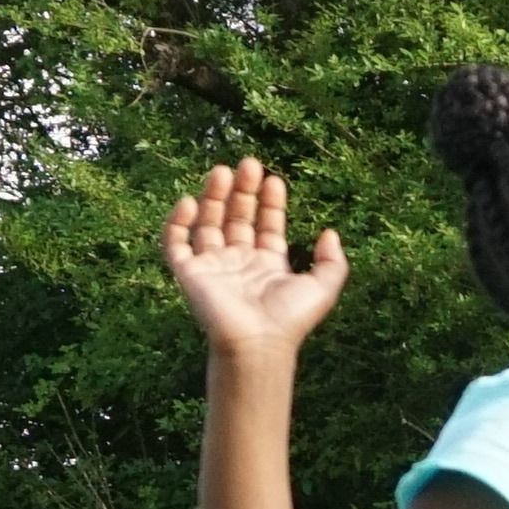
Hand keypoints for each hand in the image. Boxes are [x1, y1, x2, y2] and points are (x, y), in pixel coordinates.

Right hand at [164, 161, 344, 354]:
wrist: (257, 344)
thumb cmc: (290, 320)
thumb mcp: (324, 287)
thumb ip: (332, 261)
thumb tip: (330, 232)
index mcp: (268, 265)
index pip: (265, 225)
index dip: (269, 203)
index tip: (274, 180)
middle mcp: (239, 263)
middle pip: (237, 218)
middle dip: (242, 192)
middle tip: (248, 164)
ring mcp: (212, 267)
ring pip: (208, 223)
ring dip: (213, 197)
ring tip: (223, 171)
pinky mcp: (189, 274)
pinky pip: (176, 243)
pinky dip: (178, 222)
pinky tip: (190, 201)